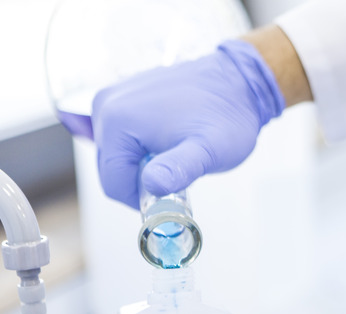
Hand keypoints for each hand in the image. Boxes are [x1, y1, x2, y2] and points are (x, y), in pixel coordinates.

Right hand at [93, 39, 284, 207]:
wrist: (238, 82)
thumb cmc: (226, 116)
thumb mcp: (207, 151)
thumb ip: (178, 169)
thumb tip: (152, 184)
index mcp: (117, 120)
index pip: (113, 183)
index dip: (141, 199)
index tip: (171, 195)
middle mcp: (107, 105)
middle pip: (111, 169)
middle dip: (142, 180)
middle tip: (177, 173)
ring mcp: (114, 97)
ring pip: (117, 155)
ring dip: (143, 164)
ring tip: (176, 154)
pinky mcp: (125, 96)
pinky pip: (123, 137)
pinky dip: (142, 148)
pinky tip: (168, 141)